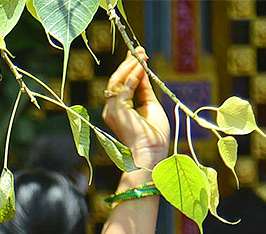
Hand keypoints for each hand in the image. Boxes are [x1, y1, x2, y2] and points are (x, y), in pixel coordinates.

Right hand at [102, 49, 169, 170]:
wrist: (152, 152)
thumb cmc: (154, 135)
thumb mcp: (150, 105)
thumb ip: (145, 89)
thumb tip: (143, 70)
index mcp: (118, 111)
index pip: (121, 85)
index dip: (129, 69)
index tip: (138, 55)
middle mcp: (111, 110)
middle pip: (116, 81)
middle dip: (128, 64)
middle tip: (139, 50)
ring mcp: (112, 111)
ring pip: (116, 82)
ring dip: (129, 66)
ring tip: (141, 54)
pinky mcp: (117, 110)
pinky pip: (124, 87)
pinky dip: (133, 75)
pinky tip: (142, 65)